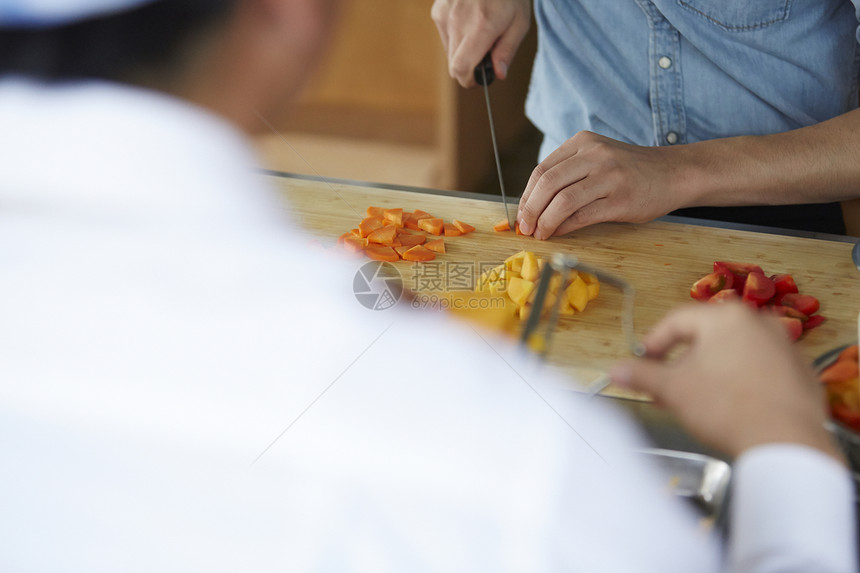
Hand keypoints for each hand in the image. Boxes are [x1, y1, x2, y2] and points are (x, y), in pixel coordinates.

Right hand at [431, 0, 530, 87]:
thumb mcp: (520, 21)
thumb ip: (507, 50)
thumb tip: (498, 74)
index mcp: (481, 27)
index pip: (461, 69)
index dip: (469, 80)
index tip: (480, 78)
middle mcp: (458, 22)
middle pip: (454, 64)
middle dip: (469, 66)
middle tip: (486, 54)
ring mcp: (445, 15)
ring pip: (449, 51)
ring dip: (463, 50)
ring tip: (480, 31)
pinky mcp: (438, 10)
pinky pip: (445, 35)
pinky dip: (457, 35)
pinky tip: (470, 20)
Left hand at [517, 131, 692, 238]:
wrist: (674, 173)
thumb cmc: (630, 171)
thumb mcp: (597, 159)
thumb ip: (568, 174)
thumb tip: (533, 206)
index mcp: (583, 143)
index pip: (542, 170)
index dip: (526, 196)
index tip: (521, 215)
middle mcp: (595, 155)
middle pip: (547, 184)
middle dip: (530, 210)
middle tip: (525, 229)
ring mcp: (609, 176)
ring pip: (562, 201)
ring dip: (545, 222)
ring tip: (540, 234)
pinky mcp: (621, 200)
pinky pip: (582, 216)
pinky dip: (564, 227)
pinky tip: (558, 233)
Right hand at [609, 303, 842, 461]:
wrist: (786, 441)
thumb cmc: (725, 407)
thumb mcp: (673, 390)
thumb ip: (642, 375)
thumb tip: (615, 370)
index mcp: (725, 317)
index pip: (677, 320)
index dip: (654, 342)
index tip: (643, 362)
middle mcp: (758, 321)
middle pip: (707, 336)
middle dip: (682, 362)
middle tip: (668, 387)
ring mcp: (784, 345)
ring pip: (735, 351)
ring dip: (711, 371)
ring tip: (699, 400)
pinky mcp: (801, 371)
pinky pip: (761, 369)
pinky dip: (742, 380)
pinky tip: (733, 405)